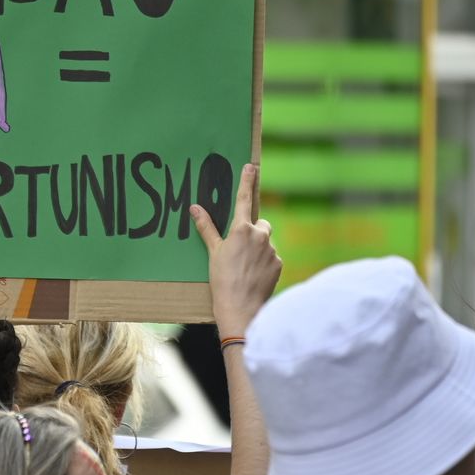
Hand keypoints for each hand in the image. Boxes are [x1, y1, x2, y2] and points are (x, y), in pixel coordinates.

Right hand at [191, 163, 280, 337]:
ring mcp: (271, 250)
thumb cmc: (221, 280)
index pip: (244, 199)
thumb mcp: (213, 252)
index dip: (247, 181)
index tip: (251, 166)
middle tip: (239, 248)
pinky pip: (271, 257)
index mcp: (241, 229)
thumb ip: (207, 228)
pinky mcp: (278, 263)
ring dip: (258, 248)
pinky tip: (253, 275)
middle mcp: (260, 235)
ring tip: (244, 267)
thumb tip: (195, 208)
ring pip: (266, 242)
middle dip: (252, 231)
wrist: (240, 307)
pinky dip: (264, 262)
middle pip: (260, 224)